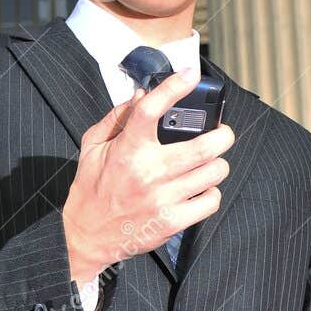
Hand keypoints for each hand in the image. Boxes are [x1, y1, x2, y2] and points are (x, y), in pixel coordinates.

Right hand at [62, 65, 234, 280]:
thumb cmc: (92, 188)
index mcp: (128, 149)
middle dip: (223, 135)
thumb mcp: (93, 146)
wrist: (87, 236)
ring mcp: (163, 198)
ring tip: (211, 162)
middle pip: (204, 146)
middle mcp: (148, 172)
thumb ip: (117, 117)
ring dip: (218, 164)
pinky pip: (210, 201)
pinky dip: (212, 193)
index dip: (174, 87)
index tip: (191, 74)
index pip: (152, 109)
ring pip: (214, 173)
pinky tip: (202, 189)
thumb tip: (142, 94)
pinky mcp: (172, 221)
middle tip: (222, 133)